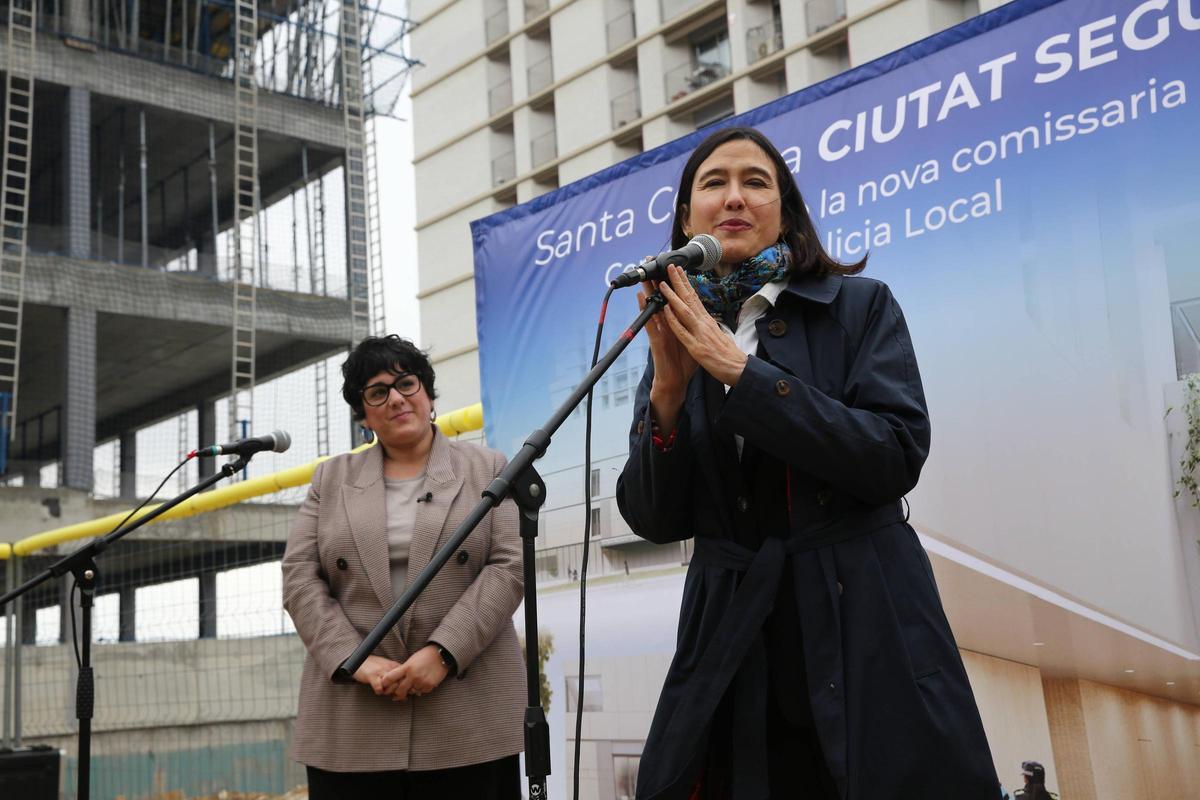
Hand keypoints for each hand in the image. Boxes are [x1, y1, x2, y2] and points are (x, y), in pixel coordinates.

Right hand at [353, 654, 403, 695]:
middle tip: (393, 694)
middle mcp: (390, 668)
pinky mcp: (371, 676)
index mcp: (395, 666)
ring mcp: (381, 671)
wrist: (359, 659)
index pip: (407, 677)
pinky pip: (379, 687)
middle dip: (398, 691)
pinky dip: (379, 691)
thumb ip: (397, 678)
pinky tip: (377, 690)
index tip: (403, 691)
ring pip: (392, 685)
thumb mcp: (388, 669)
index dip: (406, 686)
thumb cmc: (374, 666)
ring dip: (389, 691)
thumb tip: (408, 691)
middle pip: (401, 682)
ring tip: (385, 691)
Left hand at [381, 645, 448, 700]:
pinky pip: (421, 692)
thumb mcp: (411, 661)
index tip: (383, 686)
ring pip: (411, 692)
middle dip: (397, 694)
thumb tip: (396, 682)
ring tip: (414, 684)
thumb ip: (403, 671)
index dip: (385, 683)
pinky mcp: (429, 686)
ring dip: (411, 690)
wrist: (440, 655)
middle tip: (396, 695)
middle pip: (399, 691)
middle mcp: (413, 676)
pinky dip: (421, 689)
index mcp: (406, 667)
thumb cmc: (424, 656)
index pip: (390, 678)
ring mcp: (421, 681)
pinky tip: (423, 682)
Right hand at [639, 278, 697, 431]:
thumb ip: (695, 328)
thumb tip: (706, 317)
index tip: (675, 268)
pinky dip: (645, 310)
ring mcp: (660, 331)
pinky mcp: (656, 340)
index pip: (675, 300)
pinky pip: (649, 323)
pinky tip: (641, 298)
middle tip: (655, 262)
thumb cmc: (684, 363)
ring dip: (649, 290)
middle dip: (660, 281)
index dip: (676, 284)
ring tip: (646, 274)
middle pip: (662, 299)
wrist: (676, 381)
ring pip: (653, 307)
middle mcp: (666, 325)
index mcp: (677, 324)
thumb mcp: (694, 341)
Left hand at [657, 265, 747, 386]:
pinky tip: (666, 311)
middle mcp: (704, 323)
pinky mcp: (696, 348)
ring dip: (673, 297)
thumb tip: (705, 317)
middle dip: (679, 282)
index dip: (686, 283)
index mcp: (708, 321)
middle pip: (689, 299)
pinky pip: (682, 332)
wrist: (738, 369)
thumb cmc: (728, 354)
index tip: (679, 271)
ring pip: (684, 311)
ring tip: (663, 284)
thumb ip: (709, 325)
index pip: (695, 298)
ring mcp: (700, 334)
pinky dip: (674, 321)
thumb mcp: (718, 334)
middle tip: (670, 266)